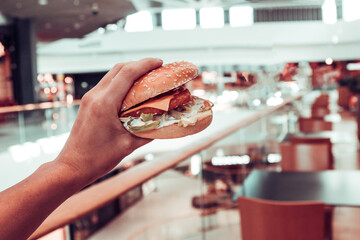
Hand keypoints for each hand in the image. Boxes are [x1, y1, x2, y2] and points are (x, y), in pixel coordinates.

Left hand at [56, 58, 162, 183]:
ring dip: (130, 72)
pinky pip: (107, 85)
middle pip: (119, 68)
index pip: (127, 73)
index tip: (160, 62)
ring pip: (112, 75)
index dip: (146, 64)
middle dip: (139, 64)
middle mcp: (95, 96)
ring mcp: (89, 98)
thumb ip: (148, 131)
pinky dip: (121, 82)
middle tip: (157, 69)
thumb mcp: (128, 145)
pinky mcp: (88, 103)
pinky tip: (132, 91)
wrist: (72, 167)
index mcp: (105, 103)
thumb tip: (164, 122)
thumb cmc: (98, 158)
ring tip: (147, 77)